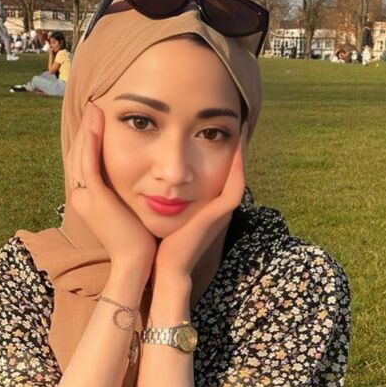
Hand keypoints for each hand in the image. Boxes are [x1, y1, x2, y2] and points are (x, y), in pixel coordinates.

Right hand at [69, 101, 157, 277]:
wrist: (137, 263)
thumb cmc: (140, 241)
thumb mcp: (128, 211)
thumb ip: (126, 192)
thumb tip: (138, 178)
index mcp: (87, 200)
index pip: (83, 163)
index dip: (88, 140)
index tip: (98, 120)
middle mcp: (81, 197)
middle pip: (78, 156)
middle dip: (85, 129)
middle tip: (93, 105)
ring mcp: (86, 198)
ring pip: (81, 155)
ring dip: (87, 129)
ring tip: (94, 107)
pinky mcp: (96, 198)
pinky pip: (89, 163)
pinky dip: (91, 141)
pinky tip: (97, 121)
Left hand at [152, 124, 247, 289]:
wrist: (162, 267)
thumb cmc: (156, 240)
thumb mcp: (160, 209)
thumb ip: (161, 193)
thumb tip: (145, 173)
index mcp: (205, 204)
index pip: (216, 171)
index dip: (216, 148)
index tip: (209, 126)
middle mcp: (217, 206)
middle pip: (231, 169)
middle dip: (231, 144)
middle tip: (232, 120)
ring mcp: (222, 210)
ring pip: (238, 173)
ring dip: (239, 149)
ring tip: (237, 124)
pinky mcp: (221, 213)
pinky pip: (236, 184)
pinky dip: (239, 165)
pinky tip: (235, 143)